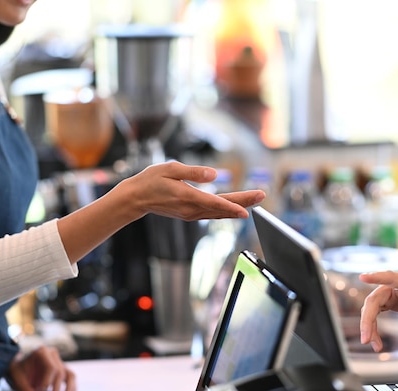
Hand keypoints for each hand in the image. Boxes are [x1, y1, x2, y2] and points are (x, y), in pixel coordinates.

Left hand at [6, 346, 75, 390]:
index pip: (50, 367)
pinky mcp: (62, 371)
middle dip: (56, 389)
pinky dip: (71, 390)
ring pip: (70, 375)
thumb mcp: (17, 380)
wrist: (17, 368)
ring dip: (69, 390)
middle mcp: (53, 355)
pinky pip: (70, 380)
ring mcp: (59, 362)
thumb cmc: (17, 372)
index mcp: (42, 352)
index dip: (47, 382)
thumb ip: (26, 390)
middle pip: (60, 372)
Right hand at [118, 161, 265, 220]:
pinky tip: (237, 209)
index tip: (247, 211)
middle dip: (244, 202)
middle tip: (262, 195)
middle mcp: (191, 208)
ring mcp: (191, 214)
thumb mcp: (170, 168)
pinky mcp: (190, 214)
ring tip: (255, 200)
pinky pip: (212, 214)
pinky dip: (226, 211)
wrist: (136, 198)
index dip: (232, 206)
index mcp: (187, 196)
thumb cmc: (151, 180)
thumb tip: (214, 174)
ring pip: (219, 212)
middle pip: (222, 207)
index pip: (215, 203)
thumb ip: (193, 172)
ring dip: (238, 207)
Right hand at [359, 271, 397, 351]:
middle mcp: (392, 287)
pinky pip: (373, 315)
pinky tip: (375, 340)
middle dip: (367, 321)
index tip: (362, 277)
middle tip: (366, 340)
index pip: (390, 278)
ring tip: (375, 345)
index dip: (376, 277)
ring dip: (368, 327)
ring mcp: (387, 295)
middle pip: (373, 301)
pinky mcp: (385, 302)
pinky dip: (372, 327)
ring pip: (370, 309)